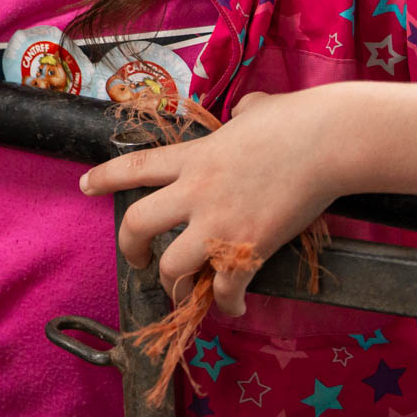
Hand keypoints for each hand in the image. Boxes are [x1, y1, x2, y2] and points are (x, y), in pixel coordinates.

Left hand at [80, 87, 343, 315]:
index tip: (86, 186)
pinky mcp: (249, 247)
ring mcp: (219, 222)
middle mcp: (194, 191)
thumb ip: (244, 115)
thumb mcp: (257, 110)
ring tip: (181, 291)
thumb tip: (251, 110)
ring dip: (174, 284)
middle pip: (137, 224)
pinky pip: (225, 288)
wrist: (330, 142)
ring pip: (172, 266)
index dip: (104, 178)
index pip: (133, 167)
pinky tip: (233, 306)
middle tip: (138, 259)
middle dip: (130, 248)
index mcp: (193, 157)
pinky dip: (227, 303)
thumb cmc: (298, 120)